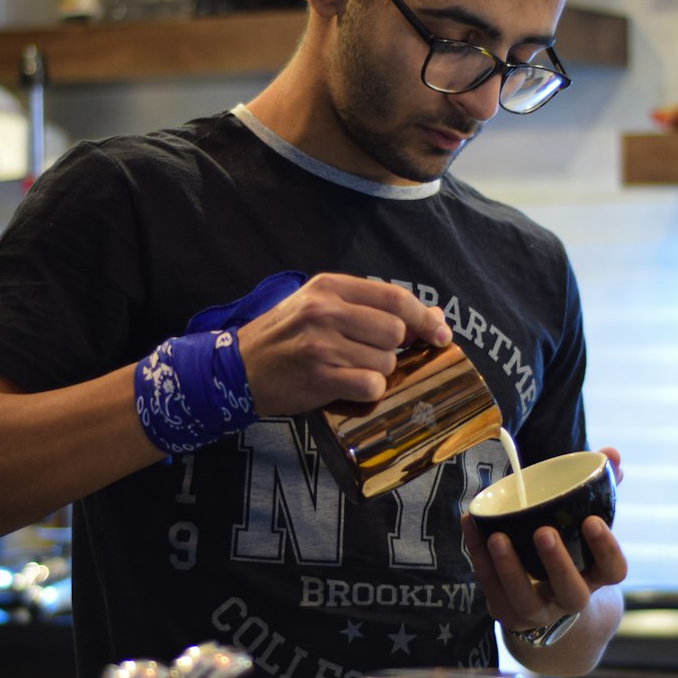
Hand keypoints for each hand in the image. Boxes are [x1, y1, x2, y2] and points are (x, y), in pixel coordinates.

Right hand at [237, 273, 451, 416]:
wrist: (237, 369)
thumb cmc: (286, 337)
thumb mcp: (321, 307)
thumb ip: (373, 308)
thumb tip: (436, 318)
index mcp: (329, 286)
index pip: (394, 297)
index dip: (424, 318)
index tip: (440, 335)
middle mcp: (325, 311)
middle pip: (394, 332)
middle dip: (393, 349)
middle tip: (370, 355)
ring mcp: (321, 345)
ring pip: (385, 362)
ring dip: (377, 372)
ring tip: (348, 369)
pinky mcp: (319, 378)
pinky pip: (371, 386)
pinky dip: (368, 391)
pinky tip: (347, 387)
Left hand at [461, 445, 626, 668]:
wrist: (544, 597)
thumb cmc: (567, 547)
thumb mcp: (583, 522)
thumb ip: (599, 489)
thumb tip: (612, 454)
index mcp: (595, 576)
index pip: (612, 570)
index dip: (605, 549)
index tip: (591, 520)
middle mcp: (570, 598)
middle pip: (572, 591)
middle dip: (557, 563)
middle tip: (543, 532)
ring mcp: (537, 611)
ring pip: (524, 599)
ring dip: (509, 568)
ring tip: (497, 537)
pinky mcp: (506, 611)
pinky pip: (490, 587)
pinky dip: (478, 556)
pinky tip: (471, 525)